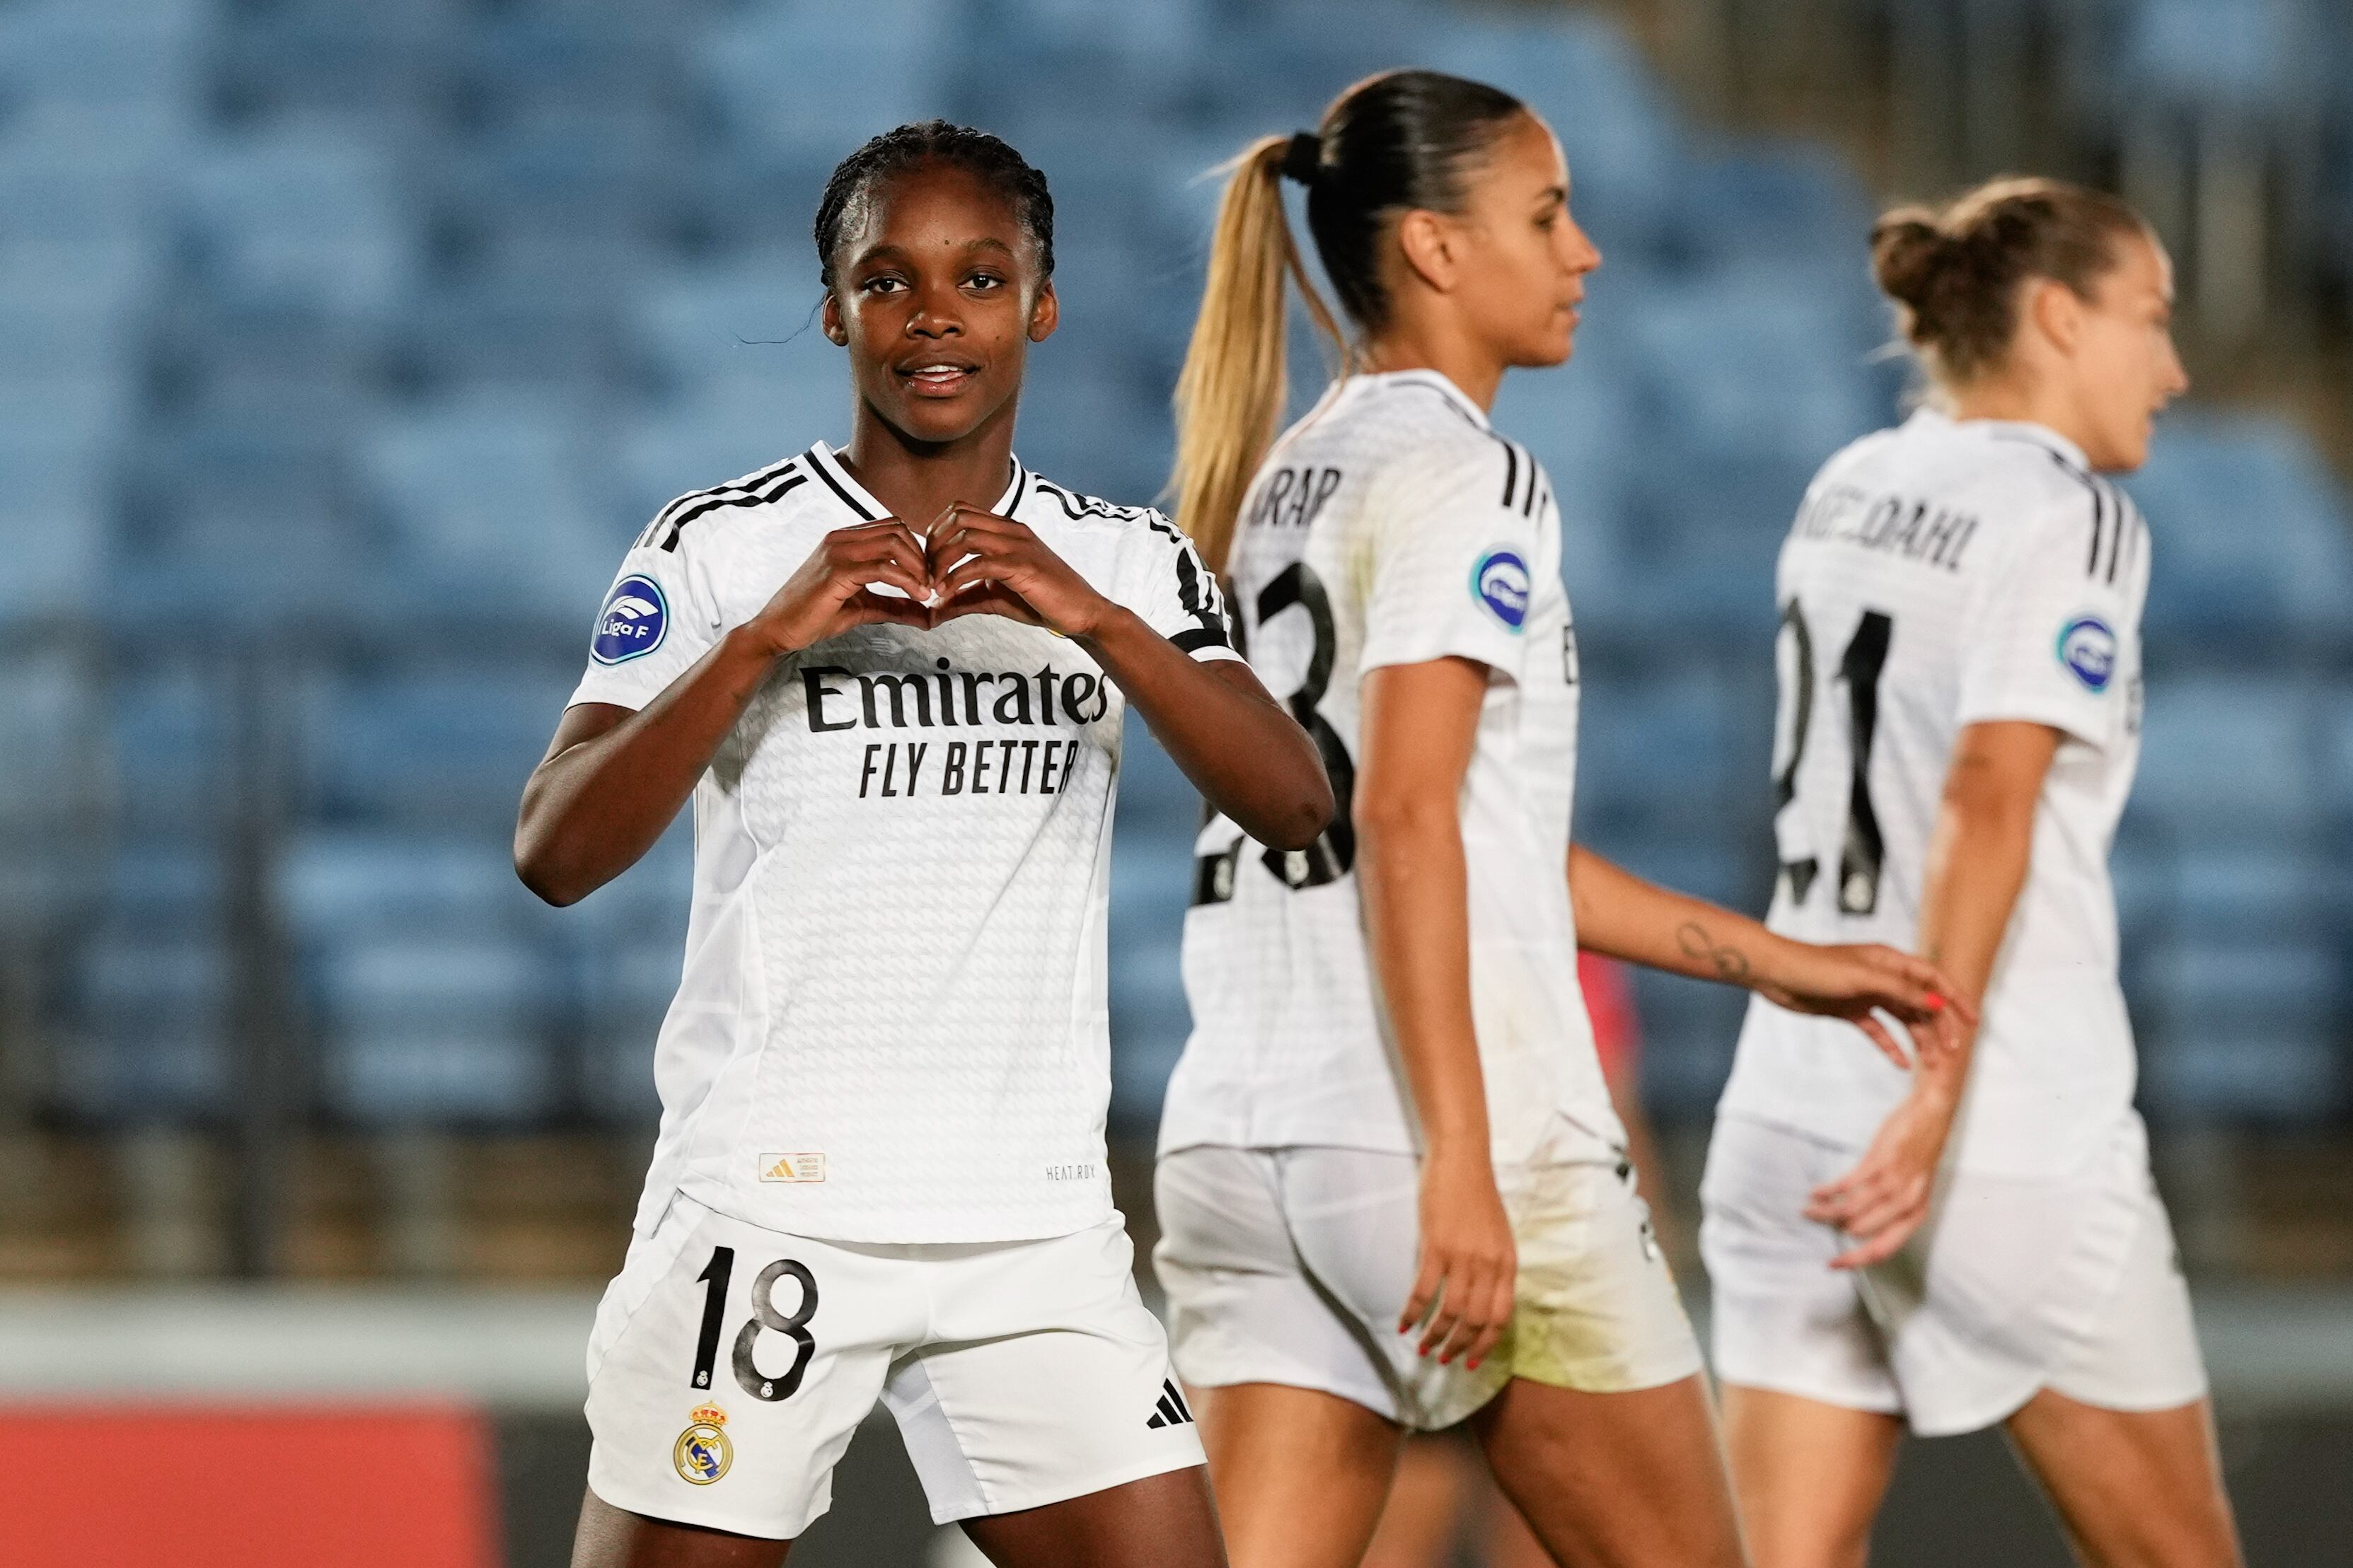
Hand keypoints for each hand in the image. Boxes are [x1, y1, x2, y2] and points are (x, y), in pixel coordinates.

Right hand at [747, 520, 934, 653]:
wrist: (778, 629)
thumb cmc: (813, 616)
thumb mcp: (863, 608)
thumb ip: (894, 606)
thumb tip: (927, 615)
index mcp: (845, 540)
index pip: (893, 528)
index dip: (917, 550)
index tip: (928, 578)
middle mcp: (841, 538)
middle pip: (899, 529)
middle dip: (923, 557)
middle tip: (931, 585)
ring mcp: (838, 551)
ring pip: (894, 542)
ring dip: (918, 567)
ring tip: (925, 592)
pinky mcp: (837, 571)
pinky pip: (883, 566)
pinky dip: (907, 580)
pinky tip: (916, 597)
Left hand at [924, 504, 1115, 637]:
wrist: (1082, 612)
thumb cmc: (1042, 601)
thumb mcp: (995, 597)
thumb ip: (964, 597)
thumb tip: (933, 610)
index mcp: (1007, 530)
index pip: (961, 510)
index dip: (936, 531)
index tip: (927, 561)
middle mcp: (1012, 530)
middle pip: (958, 516)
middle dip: (933, 544)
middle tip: (925, 573)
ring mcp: (1018, 545)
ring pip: (965, 535)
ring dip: (941, 560)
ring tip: (933, 585)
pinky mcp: (1023, 566)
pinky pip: (979, 563)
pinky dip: (956, 578)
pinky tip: (947, 594)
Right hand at [1400, 1149, 1516, 1368]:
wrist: (1462, 1159)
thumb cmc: (1477, 1195)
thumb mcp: (1498, 1236)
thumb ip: (1494, 1268)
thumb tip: (1483, 1301)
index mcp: (1507, 1264)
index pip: (1500, 1318)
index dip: (1485, 1344)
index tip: (1472, 1361)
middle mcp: (1489, 1266)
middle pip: (1475, 1321)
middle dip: (1459, 1346)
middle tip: (1443, 1359)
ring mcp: (1463, 1257)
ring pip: (1450, 1312)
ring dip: (1435, 1336)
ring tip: (1423, 1347)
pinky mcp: (1436, 1247)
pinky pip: (1424, 1291)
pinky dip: (1412, 1312)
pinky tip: (1403, 1324)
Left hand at [1751, 939, 1975, 1072]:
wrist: (1776, 973)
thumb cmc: (1815, 967)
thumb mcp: (1862, 978)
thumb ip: (1900, 991)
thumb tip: (1937, 1004)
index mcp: (1889, 961)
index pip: (1933, 979)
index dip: (1955, 998)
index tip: (1972, 1021)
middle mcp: (1882, 976)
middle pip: (1921, 1002)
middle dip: (1939, 1027)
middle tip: (1951, 1053)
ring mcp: (1867, 994)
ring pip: (1903, 1019)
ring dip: (1919, 1040)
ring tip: (1932, 1064)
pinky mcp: (1850, 1010)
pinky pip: (1878, 1030)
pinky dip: (1891, 1046)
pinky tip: (1902, 1064)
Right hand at [1806, 1084, 1958, 1268]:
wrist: (1932, 1114)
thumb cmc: (1921, 1152)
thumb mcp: (1914, 1189)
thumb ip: (1893, 1210)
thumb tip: (1859, 1227)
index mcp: (1915, 1214)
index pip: (1882, 1250)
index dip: (1855, 1261)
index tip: (1833, 1264)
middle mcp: (1905, 1204)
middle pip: (1859, 1232)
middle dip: (1833, 1229)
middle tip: (1815, 1222)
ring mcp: (1892, 1183)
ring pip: (1848, 1210)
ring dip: (1823, 1212)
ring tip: (1808, 1209)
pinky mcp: (1879, 1163)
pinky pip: (1845, 1185)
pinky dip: (1827, 1191)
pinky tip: (1816, 1192)